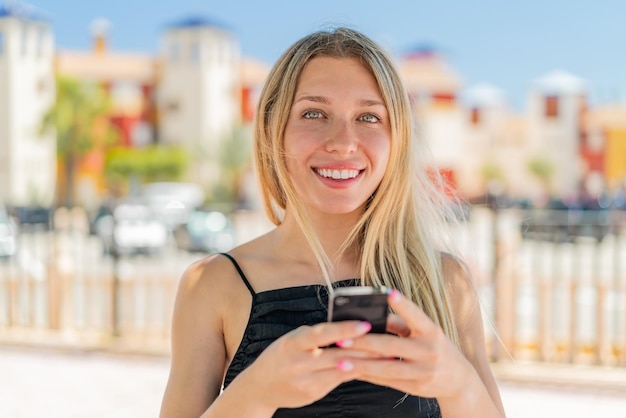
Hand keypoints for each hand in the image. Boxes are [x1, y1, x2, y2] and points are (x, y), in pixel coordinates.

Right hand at [238, 320, 376, 409]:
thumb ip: (315, 335)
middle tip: (388, 342)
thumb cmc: (281, 356)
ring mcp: (305, 380)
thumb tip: (345, 326)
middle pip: (336, 353)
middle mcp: (298, 362)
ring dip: (366, 363)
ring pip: (342, 369)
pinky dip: (355, 372)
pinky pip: (339, 381)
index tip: (365, 324)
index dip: (344, 329)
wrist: (259, 388)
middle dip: (364, 348)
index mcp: (293, 343)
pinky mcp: (312, 393)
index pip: (322, 334)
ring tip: (387, 357)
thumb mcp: (291, 340)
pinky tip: (371, 369)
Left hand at [336, 290, 476, 399]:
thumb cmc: (435, 347)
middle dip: (364, 342)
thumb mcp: (426, 332)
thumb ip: (401, 323)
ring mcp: (424, 371)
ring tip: (339, 360)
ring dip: (361, 364)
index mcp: (432, 331)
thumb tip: (373, 318)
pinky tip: (351, 371)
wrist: (459, 381)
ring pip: (387, 367)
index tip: (388, 292)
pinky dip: (368, 375)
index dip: (403, 304)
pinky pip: (388, 381)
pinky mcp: (417, 387)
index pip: (416, 315)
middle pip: (392, 345)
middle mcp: (430, 351)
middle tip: (341, 337)